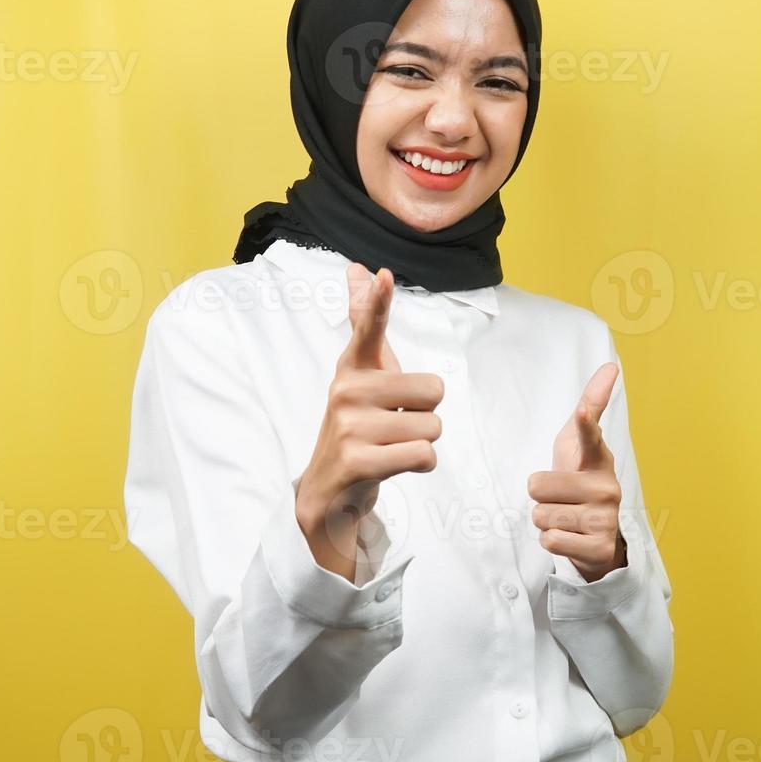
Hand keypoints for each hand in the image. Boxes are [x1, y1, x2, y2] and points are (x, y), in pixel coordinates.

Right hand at [295, 262, 444, 580]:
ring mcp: (349, 426)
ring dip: (421, 443)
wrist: (327, 491)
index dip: (377, 301)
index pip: (368, 326)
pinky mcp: (357, 461)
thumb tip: (361, 270)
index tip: (383, 275)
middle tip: (393, 427)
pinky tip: (391, 464)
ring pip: (433, 428)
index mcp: (353, 367)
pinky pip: (423, 455)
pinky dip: (419, 465)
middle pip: (434, 391)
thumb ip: (365, 324)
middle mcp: (347, 390)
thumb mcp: (363, 373)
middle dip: (426, 416)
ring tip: (388, 447)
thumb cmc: (358, 425)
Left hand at [529, 362, 626, 582]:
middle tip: (561, 499)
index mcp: (598, 459)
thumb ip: (590, 406)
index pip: (590, 437)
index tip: (582, 413)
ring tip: (566, 519)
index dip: (584, 425)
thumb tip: (611, 365)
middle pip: (538, 486)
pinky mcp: (599, 548)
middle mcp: (607, 487)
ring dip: (546, 520)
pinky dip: (552, 541)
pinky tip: (571, 538)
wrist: (598, 537)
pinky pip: (549, 540)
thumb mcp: (579, 444)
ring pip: (541, 515)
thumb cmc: (581, 480)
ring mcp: (606, 518)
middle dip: (540, 497)